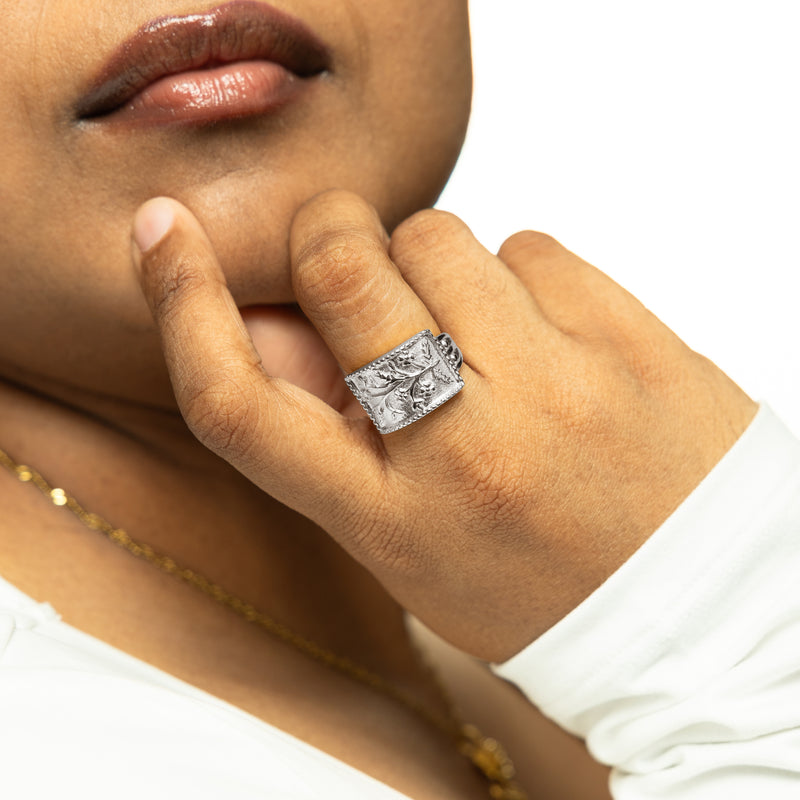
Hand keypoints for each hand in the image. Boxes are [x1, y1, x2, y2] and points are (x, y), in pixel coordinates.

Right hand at [132, 190, 756, 661]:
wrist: (701, 605)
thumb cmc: (538, 581)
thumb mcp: (409, 542)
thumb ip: (325, 436)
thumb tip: (260, 317)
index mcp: (391, 518)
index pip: (242, 402)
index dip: (182, 306)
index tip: (162, 234)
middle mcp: (466, 446)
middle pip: (341, 274)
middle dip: (328, 238)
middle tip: (350, 256)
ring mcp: (555, 382)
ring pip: (437, 235)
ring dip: (431, 264)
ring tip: (475, 332)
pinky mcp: (628, 335)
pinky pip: (530, 245)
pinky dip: (517, 276)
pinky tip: (546, 339)